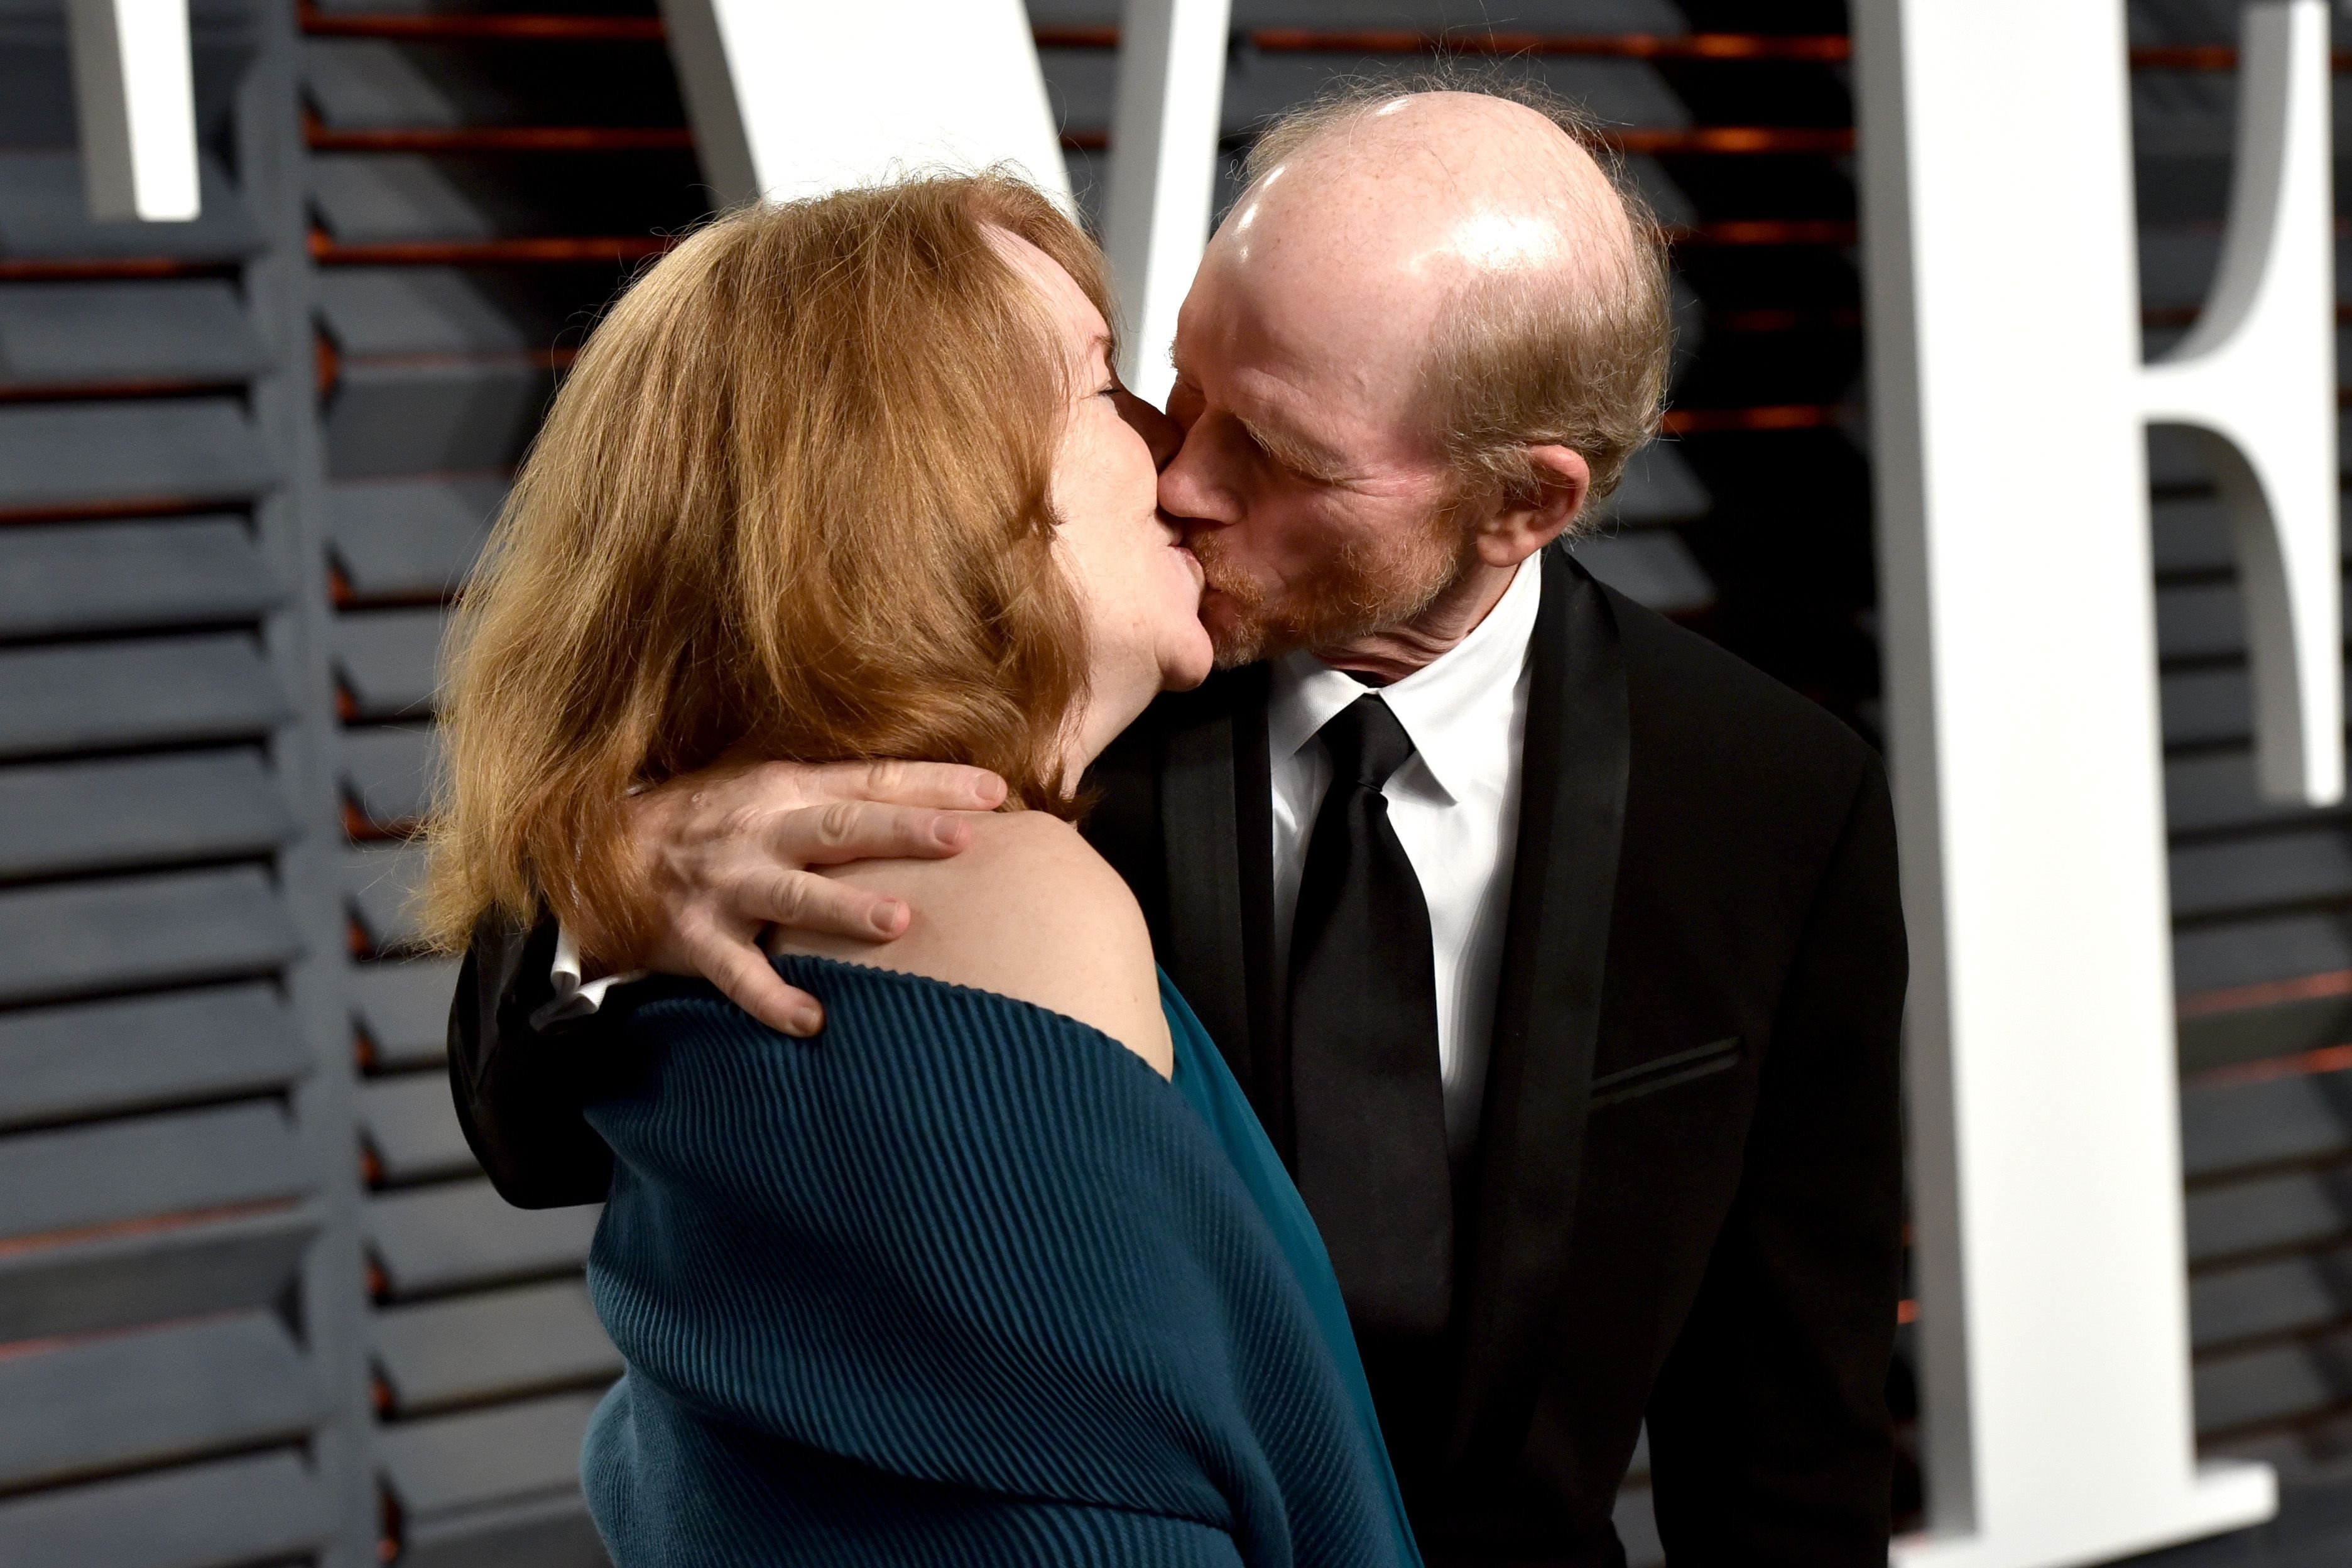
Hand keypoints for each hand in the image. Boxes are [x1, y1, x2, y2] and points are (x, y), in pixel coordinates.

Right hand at [608, 758, 1006, 1035]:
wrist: (594, 850)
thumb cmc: (700, 818)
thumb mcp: (760, 786)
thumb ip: (831, 794)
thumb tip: (928, 801)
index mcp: (782, 788)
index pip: (870, 781)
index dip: (932, 784)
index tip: (994, 791)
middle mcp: (758, 831)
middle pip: (841, 828)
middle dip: (904, 832)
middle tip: (964, 839)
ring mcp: (725, 885)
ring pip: (794, 896)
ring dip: (845, 910)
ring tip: (899, 922)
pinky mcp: (694, 938)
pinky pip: (737, 974)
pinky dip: (772, 999)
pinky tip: (811, 1022)